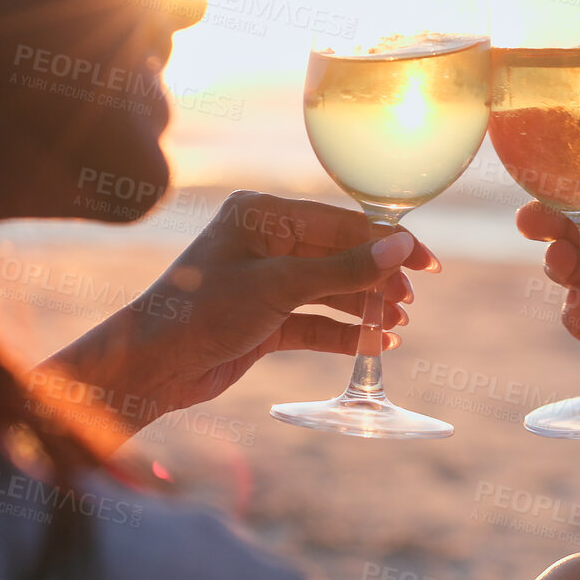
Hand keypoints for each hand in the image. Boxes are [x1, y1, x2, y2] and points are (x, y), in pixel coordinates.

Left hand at [37, 191, 436, 438]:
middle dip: (377, 279)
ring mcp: (263, 281)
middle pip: (338, 255)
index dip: (387, 241)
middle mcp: (263, 241)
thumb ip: (343, 269)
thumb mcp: (278, 287)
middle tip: (411, 301)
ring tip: (398, 325)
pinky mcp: (262, 320)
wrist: (151, 365)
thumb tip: (401, 246)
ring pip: (329, 289)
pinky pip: (313, 321)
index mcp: (261, 214)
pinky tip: (375, 344)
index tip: (429, 262)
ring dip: (364, 307)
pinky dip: (343, 332)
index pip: (340, 221)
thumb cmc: (202, 312)